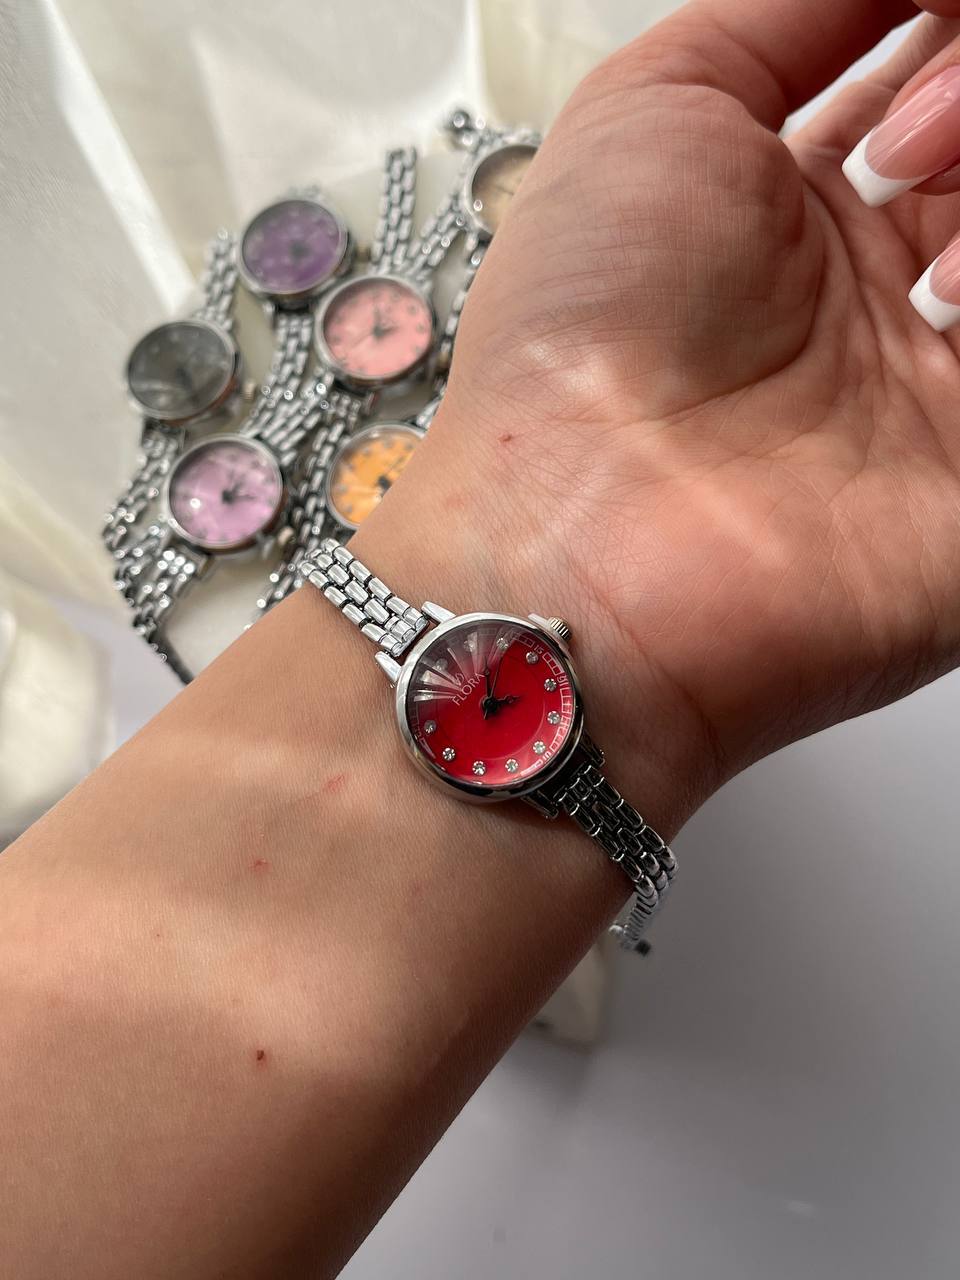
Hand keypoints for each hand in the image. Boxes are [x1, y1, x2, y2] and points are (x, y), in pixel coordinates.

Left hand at [354, 0, 959, 827]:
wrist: (582, 527)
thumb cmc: (579, 339)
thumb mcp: (656, 109)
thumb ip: (790, 17)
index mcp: (817, 212)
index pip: (945, 83)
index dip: (938, 33)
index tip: (919, 17)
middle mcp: (896, 293)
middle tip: (899, 151)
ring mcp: (947, 382)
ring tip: (918, 231)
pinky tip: (952, 302)